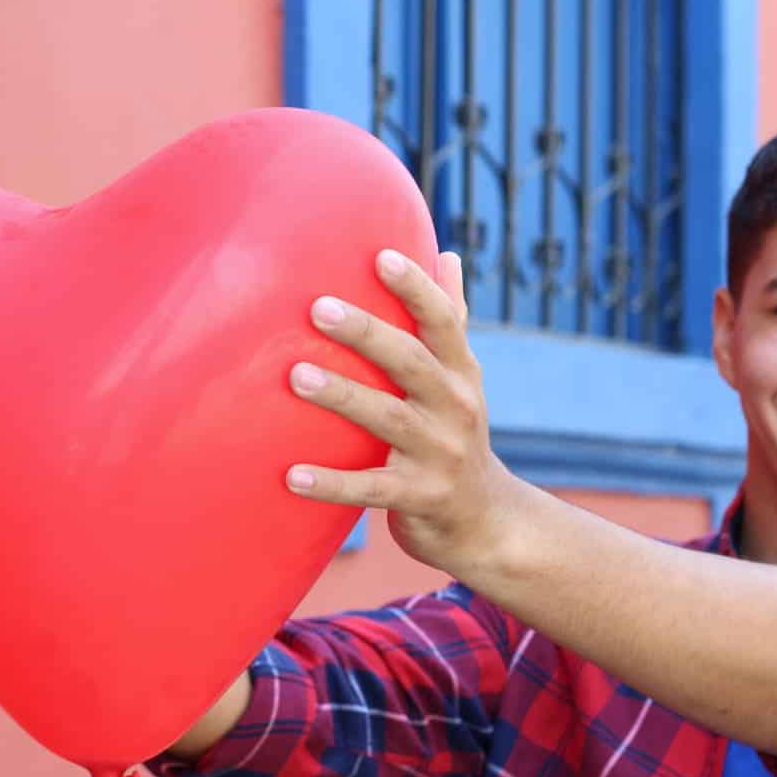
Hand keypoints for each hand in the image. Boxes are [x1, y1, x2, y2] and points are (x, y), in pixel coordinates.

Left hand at [285, 249, 523, 578]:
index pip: (443, 322)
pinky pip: (370, 490)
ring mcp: (439, 455)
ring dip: (342, 396)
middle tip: (318, 307)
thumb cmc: (456, 435)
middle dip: (367, 333)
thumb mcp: (463, 380)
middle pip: (411, 363)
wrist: (485, 521)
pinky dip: (332, 483)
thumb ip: (451, 320)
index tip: (381, 256)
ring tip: (296, 375)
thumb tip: (445, 255)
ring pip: (388, 420)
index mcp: (461, 373)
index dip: (416, 288)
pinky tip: (291, 476)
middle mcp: (456, 409)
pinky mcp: (420, 498)